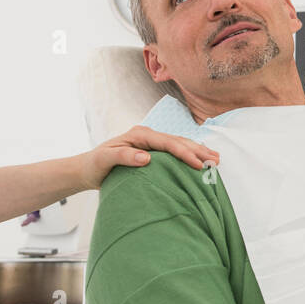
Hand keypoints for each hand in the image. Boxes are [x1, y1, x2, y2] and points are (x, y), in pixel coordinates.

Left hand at [77, 126, 218, 188]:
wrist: (88, 168)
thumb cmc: (96, 165)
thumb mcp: (105, 160)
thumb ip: (125, 157)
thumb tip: (146, 157)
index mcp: (139, 134)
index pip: (168, 143)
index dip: (185, 153)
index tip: (199, 164)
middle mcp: (147, 135)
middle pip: (178, 141)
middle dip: (198, 150)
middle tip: (216, 160)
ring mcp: (151, 142)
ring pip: (179, 144)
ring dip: (198, 151)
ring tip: (216, 159)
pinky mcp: (152, 150)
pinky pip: (175, 151)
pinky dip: (189, 155)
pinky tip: (200, 159)